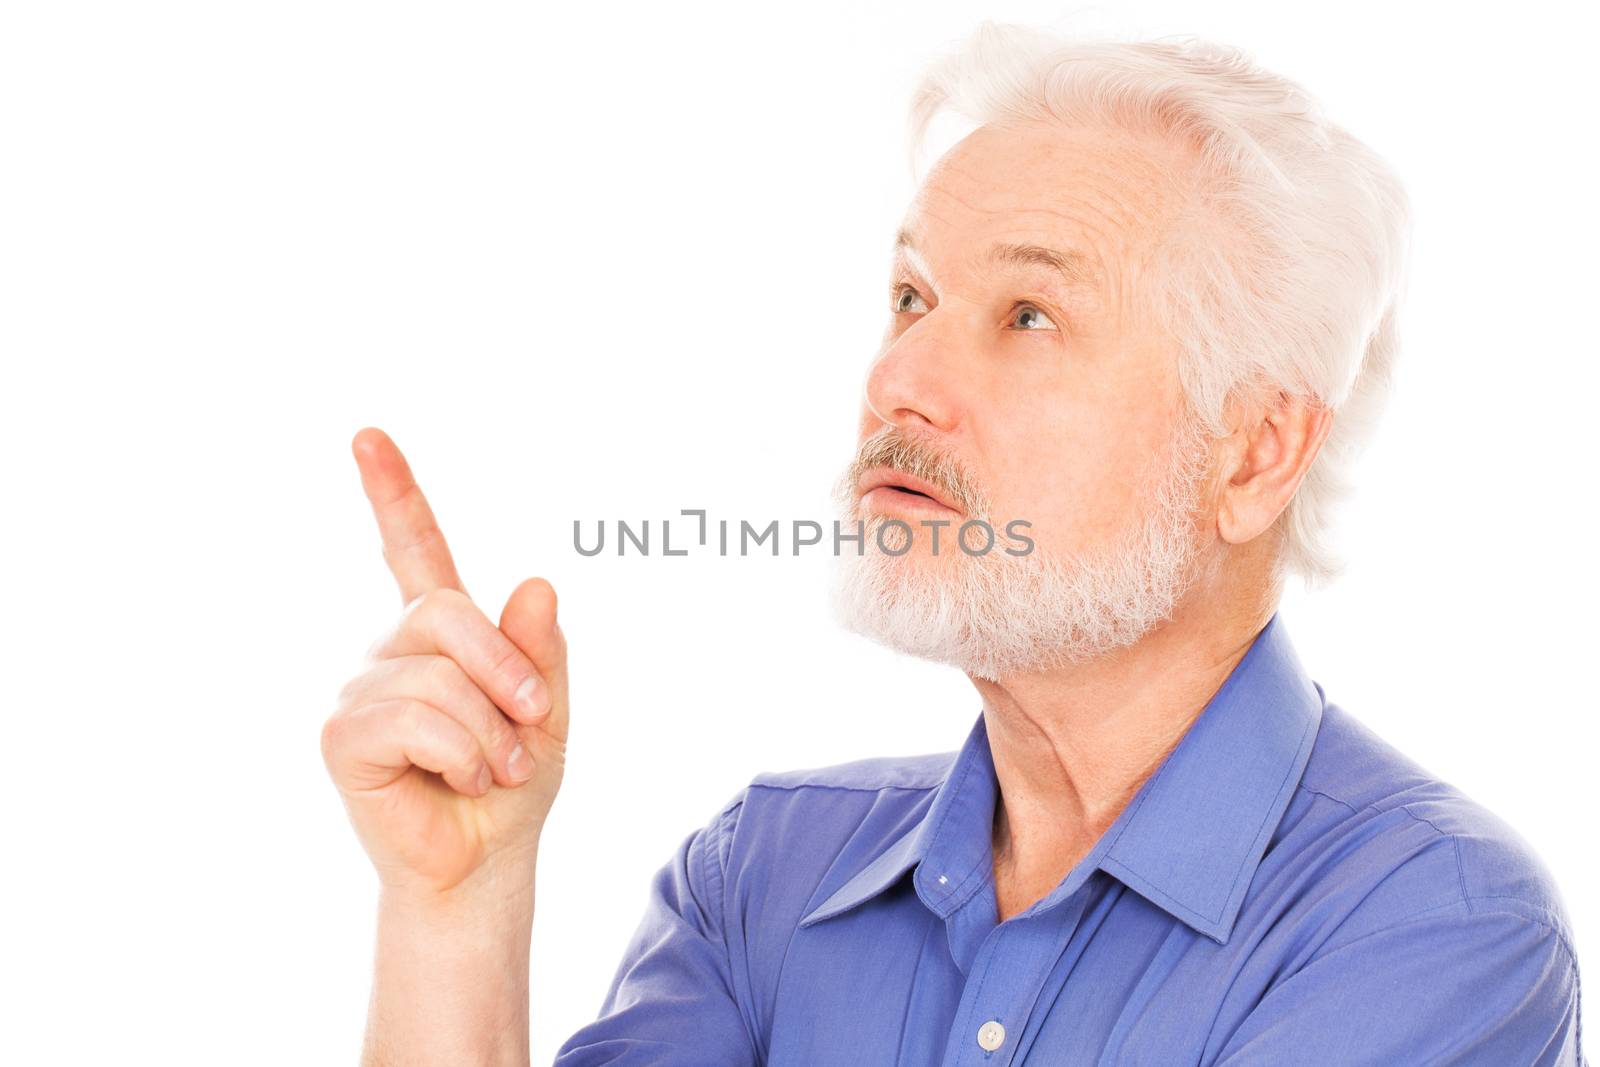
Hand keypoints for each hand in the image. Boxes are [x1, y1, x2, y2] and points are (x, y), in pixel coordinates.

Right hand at [321, 428, 569, 900]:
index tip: (369, 436)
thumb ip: (541, 650)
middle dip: (508, 669)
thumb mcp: (546, 710)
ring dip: (491, 733)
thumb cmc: (511, 783)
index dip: (393, 492)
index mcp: (441, 630)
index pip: (413, 548)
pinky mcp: (343, 734)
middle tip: (535, 723)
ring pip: (439, 676)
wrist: (484, 861)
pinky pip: (415, 719)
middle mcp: (393, 647)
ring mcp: (363, 687)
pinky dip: (462, 756)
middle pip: (448, 612)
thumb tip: (538, 583)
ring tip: (495, 770)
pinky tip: (460, 783)